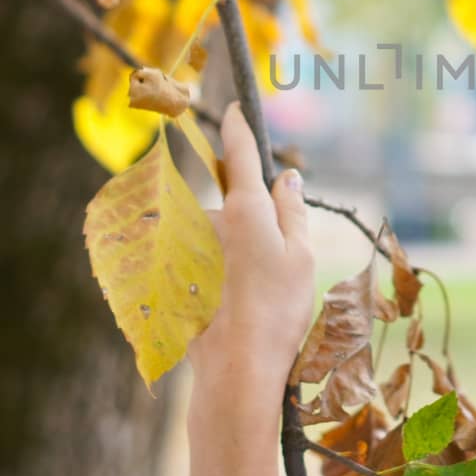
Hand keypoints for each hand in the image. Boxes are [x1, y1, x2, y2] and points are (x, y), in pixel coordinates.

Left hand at [183, 99, 315, 475]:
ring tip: (252, 298)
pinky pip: (200, 263)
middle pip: (234, 204)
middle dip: (251, 222)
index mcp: (245, 208)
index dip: (240, 126)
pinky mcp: (174, 274)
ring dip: (230, 255)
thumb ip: (293, 210)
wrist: (235, 367)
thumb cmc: (279, 310)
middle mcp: (209, 219)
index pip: (241, 152)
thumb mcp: (301, 256)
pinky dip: (214, 277)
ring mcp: (187, 246)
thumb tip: (287, 178)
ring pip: (216, 237)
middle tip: (274, 266)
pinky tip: (230, 309)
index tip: (235, 107)